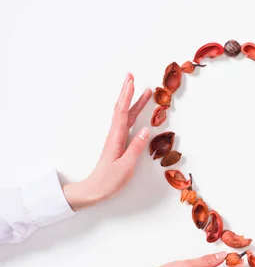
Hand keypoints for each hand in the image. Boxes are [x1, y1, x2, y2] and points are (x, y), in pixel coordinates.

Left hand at [63, 73, 151, 210]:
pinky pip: (127, 122)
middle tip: (131, 76)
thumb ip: (136, 147)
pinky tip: (136, 110)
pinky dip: (132, 112)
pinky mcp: (119, 143)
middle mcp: (116, 134)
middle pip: (122, 108)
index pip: (123, 112)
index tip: (132, 83)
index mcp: (117, 137)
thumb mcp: (125, 166)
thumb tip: (146, 129)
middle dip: (127, 92)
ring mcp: (117, 138)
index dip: (128, 97)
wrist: (95, 190)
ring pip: (125, 115)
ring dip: (132, 101)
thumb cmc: (110, 180)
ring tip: (140, 90)